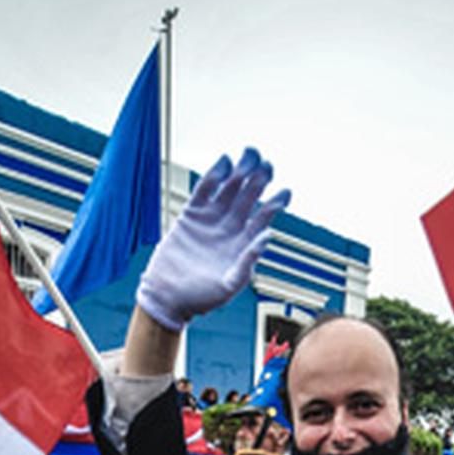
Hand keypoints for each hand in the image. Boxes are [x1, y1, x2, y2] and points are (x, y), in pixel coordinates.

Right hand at [136, 148, 290, 330]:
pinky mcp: (191, 214)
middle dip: (259, 179)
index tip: (286, 192)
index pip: (264, 218)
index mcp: (243, 244)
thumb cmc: (200, 299)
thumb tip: (268, 234)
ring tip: (250, 155)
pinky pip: (204, 189)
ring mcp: (211, 219)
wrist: (167, 298)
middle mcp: (229, 228)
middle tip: (267, 164)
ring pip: (229, 188)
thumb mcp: (229, 286)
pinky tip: (225, 162)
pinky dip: (214, 175)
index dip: (275, 203)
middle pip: (249, 196)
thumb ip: (247, 261)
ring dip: (240, 171)